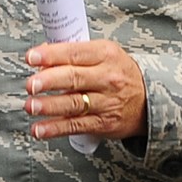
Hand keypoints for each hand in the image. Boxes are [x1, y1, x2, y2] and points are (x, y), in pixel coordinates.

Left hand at [23, 40, 145, 141]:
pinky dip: (55, 128)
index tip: (32, 57)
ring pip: (74, 104)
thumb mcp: (102, 54)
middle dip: (49, 81)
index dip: (51, 55)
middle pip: (74, 78)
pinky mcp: (103, 123)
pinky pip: (76, 126)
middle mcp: (107, 78)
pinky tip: (40, 129)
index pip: (75, 53)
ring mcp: (106, 102)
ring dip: (49, 106)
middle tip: (32, 84)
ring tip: (31, 106)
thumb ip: (71, 53)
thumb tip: (40, 54)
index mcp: (105, 55)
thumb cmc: (119, 73)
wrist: (150, 99)